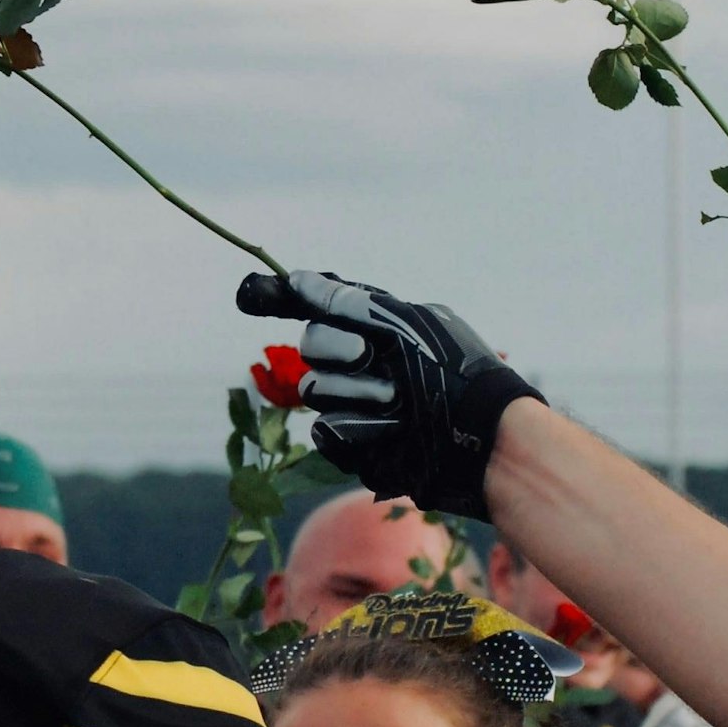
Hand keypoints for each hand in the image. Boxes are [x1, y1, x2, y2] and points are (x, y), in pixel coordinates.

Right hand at [235, 269, 544, 518]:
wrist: (481, 446)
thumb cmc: (454, 377)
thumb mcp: (404, 327)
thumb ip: (348, 305)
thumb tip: (299, 280)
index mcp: (379, 326)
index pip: (319, 307)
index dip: (281, 299)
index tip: (247, 296)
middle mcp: (364, 362)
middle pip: (311, 346)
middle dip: (340, 350)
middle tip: (375, 358)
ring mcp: (356, 405)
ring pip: (316, 391)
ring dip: (358, 395)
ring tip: (399, 405)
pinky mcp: (355, 446)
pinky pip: (325, 432)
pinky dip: (355, 431)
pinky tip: (389, 433)